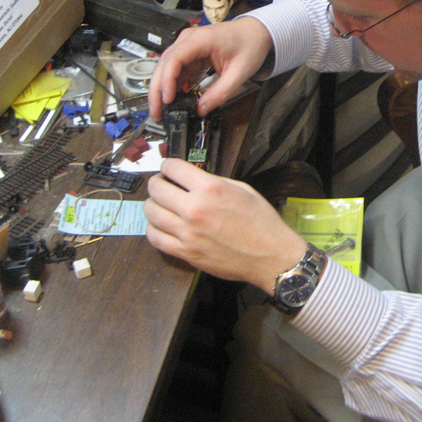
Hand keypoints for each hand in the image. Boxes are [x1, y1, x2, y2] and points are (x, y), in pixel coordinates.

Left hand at [144, 159, 306, 292]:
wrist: (270, 256)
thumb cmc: (261, 222)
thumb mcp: (243, 189)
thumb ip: (215, 181)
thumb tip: (193, 179)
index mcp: (211, 189)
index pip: (173, 168)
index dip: (168, 165)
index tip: (168, 168)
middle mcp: (195, 209)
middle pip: (157, 189)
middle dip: (157, 182)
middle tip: (161, 183)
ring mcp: (188, 233)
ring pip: (152, 213)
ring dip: (152, 204)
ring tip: (158, 203)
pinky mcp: (186, 252)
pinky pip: (156, 238)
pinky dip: (152, 228)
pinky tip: (159, 224)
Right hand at [148, 16, 273, 119]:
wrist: (256, 31)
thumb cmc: (250, 46)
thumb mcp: (240, 73)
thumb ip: (220, 92)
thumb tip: (201, 110)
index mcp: (201, 39)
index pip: (174, 58)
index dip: (167, 80)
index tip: (167, 100)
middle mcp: (188, 39)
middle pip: (165, 63)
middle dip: (157, 89)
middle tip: (156, 112)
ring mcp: (188, 44)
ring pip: (167, 66)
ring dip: (162, 88)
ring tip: (160, 110)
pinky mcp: (190, 52)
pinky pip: (177, 68)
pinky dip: (173, 84)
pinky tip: (173, 99)